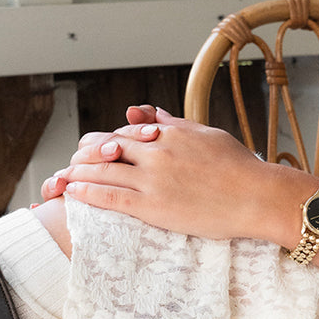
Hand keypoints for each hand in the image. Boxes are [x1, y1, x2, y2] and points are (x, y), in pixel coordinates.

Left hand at [51, 109, 296, 240]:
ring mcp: (153, 179)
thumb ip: (176, 124)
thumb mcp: (207, 134)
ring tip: (62, 178)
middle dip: (85, 154)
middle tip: (72, 161)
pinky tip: (73, 192)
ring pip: (102, 170)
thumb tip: (153, 112)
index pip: (126, 131)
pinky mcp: (153, 206)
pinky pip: (110, 197)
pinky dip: (87, 192)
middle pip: (107, 147)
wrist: (256, 196)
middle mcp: (157, 152)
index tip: (94, 146)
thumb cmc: (239, 167)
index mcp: (171, 133)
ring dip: (78, 172)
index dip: (106, 140)